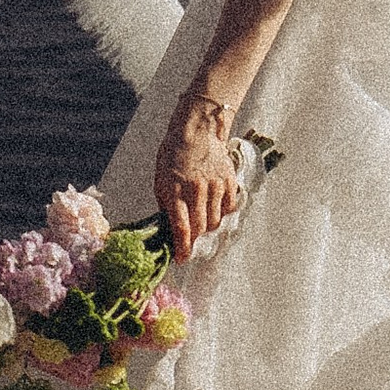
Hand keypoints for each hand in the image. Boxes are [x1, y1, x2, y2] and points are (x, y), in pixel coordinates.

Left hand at [153, 95, 245, 265]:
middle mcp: (196, 190)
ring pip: (215, 221)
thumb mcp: (160, 178)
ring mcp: (215, 186)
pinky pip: (228, 208)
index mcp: (175, 189)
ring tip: (201, 218)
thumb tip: (170, 228)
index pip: (181, 227)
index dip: (182, 248)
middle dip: (195, 239)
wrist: (197, 130)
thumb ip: (166, 204)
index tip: (181, 259)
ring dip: (208, 227)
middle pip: (200, 228)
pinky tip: (214, 206)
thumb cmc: (173, 154)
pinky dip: (222, 213)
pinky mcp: (229, 182)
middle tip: (191, 239)